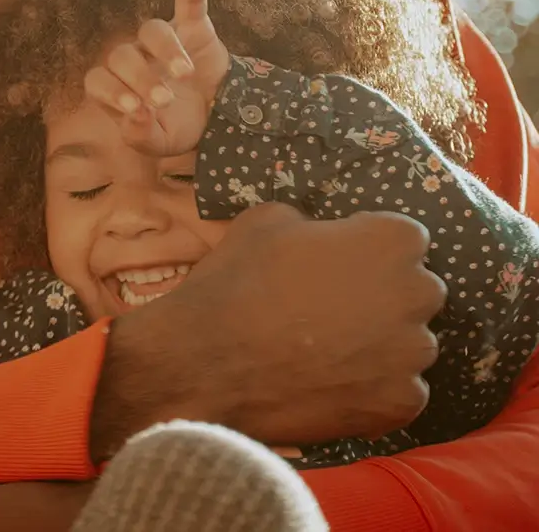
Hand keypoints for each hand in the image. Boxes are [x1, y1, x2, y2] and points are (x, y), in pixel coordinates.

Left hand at [83, 0, 229, 155]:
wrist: (219, 115)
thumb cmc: (179, 126)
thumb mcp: (159, 143)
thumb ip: (140, 136)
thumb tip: (134, 116)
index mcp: (118, 86)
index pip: (98, 80)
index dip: (112, 91)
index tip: (135, 109)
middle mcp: (134, 58)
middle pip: (122, 55)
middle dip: (140, 78)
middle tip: (165, 100)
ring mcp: (162, 41)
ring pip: (151, 31)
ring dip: (165, 49)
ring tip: (184, 74)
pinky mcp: (192, 27)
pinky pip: (189, 4)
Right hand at [90, 205, 446, 458]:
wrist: (205, 360)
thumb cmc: (238, 279)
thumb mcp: (267, 219)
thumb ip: (313, 222)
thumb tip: (320, 236)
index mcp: (392, 239)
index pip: (405, 238)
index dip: (368, 249)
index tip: (339, 262)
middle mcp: (417, 294)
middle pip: (416, 290)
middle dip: (384, 295)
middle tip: (334, 307)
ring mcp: (412, 354)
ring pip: (409, 343)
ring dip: (381, 344)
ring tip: (329, 350)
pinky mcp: (399, 404)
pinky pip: (401, 391)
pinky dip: (374, 389)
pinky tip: (331, 382)